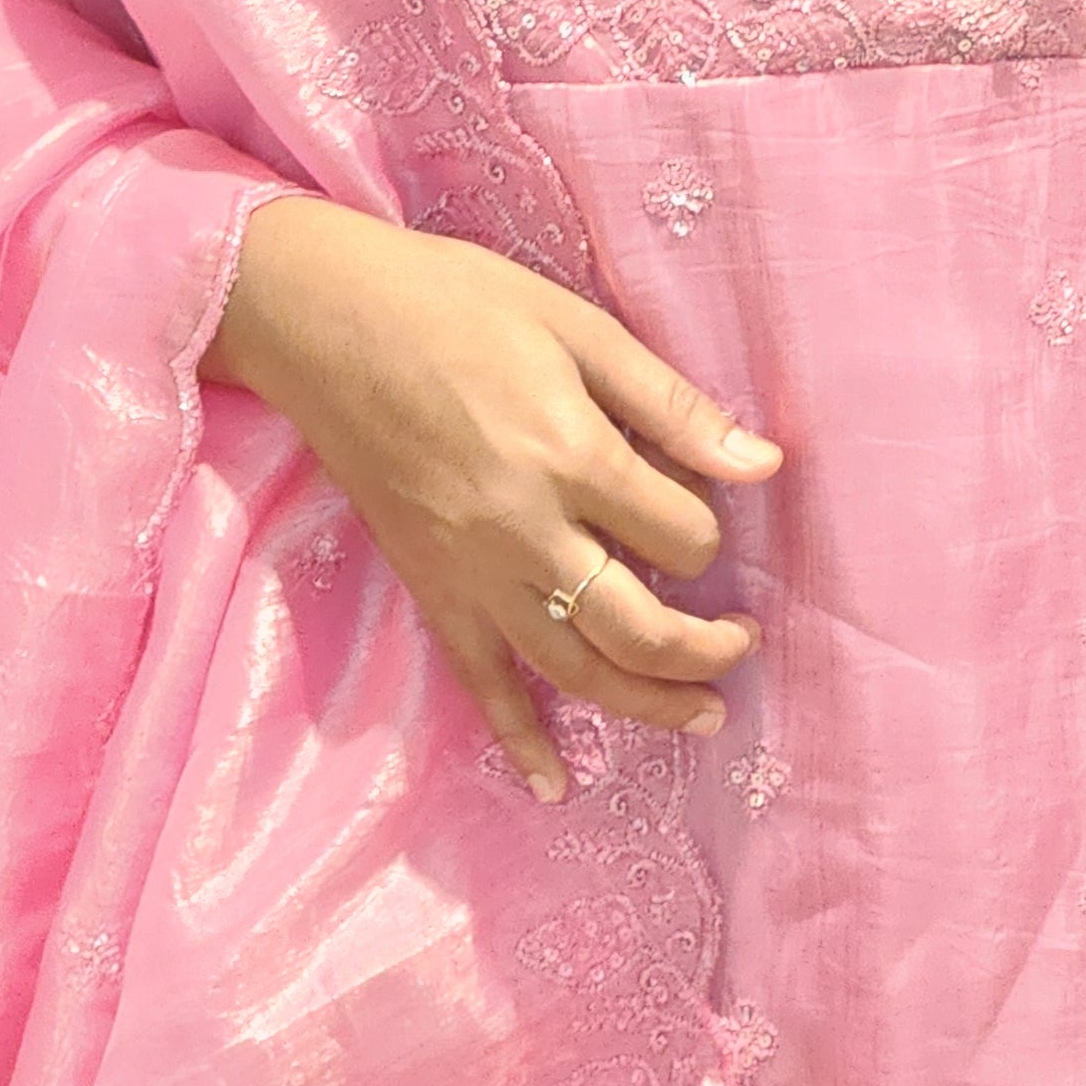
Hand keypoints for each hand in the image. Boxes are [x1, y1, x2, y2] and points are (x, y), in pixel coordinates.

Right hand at [205, 194, 779, 801]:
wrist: (322, 318)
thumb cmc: (454, 302)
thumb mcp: (574, 324)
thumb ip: (668, 402)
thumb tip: (763, 464)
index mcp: (570, 453)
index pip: (678, 534)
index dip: (712, 532)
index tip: (712, 512)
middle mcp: (526, 530)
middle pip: (638, 626)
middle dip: (705, 649)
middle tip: (742, 646)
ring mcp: (472, 570)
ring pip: (573, 668)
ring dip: (645, 703)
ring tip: (701, 716)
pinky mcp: (429, 587)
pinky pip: (479, 681)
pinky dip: (519, 738)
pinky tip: (556, 782)